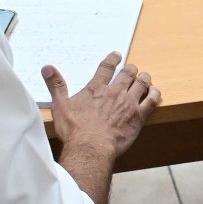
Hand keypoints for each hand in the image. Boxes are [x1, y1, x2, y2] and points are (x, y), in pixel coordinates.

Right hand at [45, 53, 159, 160]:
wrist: (91, 148)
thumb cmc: (75, 130)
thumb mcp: (60, 106)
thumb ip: (56, 86)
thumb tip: (47, 68)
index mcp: (96, 88)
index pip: (107, 67)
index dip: (113, 59)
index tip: (117, 55)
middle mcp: (114, 92)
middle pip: (127, 74)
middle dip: (130, 69)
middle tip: (131, 68)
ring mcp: (128, 103)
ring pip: (141, 83)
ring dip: (143, 78)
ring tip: (144, 76)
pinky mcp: (138, 116)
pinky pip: (151, 101)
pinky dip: (154, 94)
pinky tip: (155, 92)